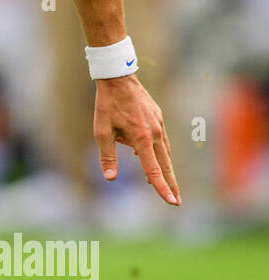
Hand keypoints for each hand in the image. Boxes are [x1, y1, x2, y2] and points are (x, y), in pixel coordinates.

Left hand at [94, 75, 179, 205]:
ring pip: (164, 152)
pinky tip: (146, 154)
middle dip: (171, 184)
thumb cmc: (107, 105)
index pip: (154, 170)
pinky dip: (157, 151)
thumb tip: (110, 178)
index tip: (171, 202)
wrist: (118, 78)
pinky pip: (160, 139)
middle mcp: (155, 133)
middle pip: (166, 164)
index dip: (162, 188)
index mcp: (142, 138)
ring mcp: (159, 124)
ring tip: (162, 183)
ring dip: (164, 168)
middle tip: (177, 201)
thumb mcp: (102, 131)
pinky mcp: (158, 117)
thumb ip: (108, 155)